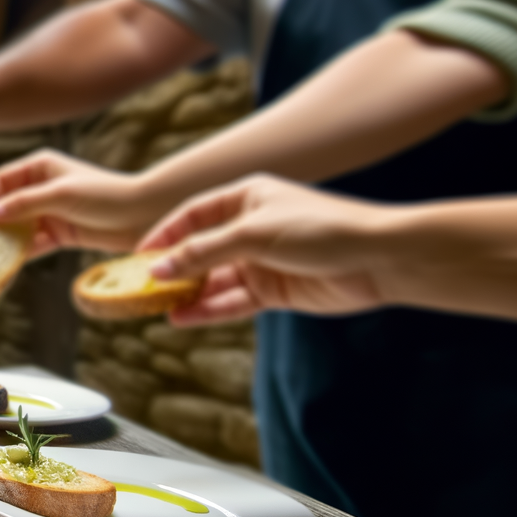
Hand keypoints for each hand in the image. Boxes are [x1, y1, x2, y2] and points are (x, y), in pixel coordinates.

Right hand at [0, 149, 161, 256]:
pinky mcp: (59, 233)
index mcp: (40, 167)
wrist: (145, 217)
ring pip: (16, 227)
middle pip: (4, 205)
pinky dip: (20, 254)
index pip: (0, 180)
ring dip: (3, 242)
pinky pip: (32, 244)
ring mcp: (49, 211)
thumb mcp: (62, 195)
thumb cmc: (106, 196)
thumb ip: (25, 203)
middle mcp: (41, 187)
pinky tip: (8, 267)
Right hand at [139, 175, 392, 324]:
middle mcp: (251, 227)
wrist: (379, 259)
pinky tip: (184, 318)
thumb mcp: (253, 234)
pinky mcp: (275, 290)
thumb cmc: (322, 229)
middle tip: (141, 286)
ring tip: (158, 307)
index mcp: (247, 198)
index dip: (165, 233)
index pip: (193, 214)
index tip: (138, 254)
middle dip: (173, 268)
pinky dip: (209, 310)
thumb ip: (203, 252)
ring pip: (214, 279)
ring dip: (188, 292)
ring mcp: (262, 261)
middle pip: (201, 249)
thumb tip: (159, 268)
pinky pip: (232, 301)